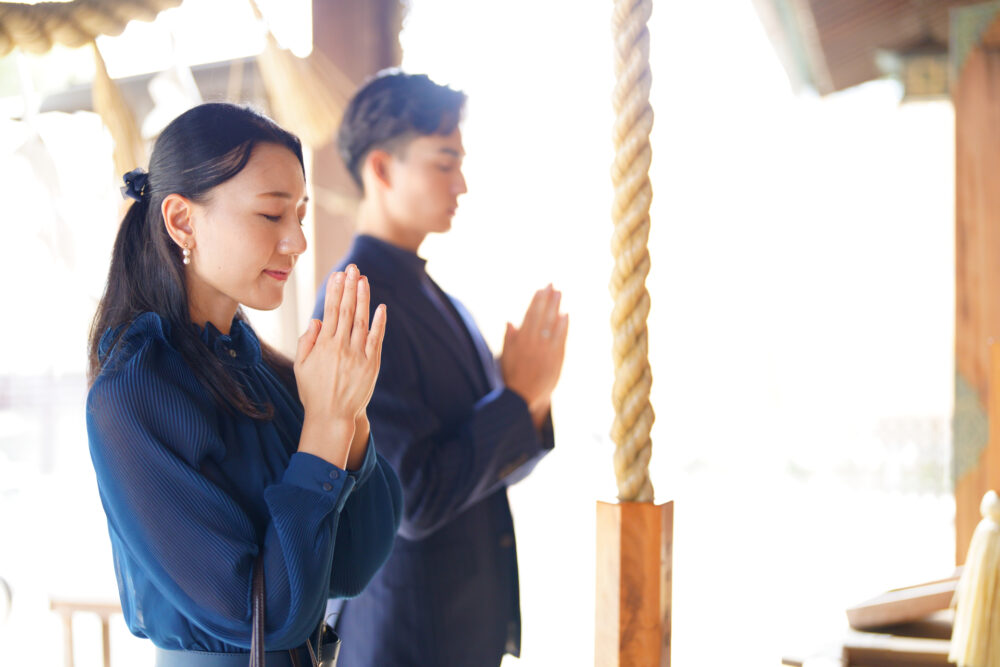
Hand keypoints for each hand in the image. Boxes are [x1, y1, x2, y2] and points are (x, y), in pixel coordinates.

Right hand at [294, 265, 386, 467]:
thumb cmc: (313, 392)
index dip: (335, 291)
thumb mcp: (301, 366)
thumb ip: (307, 341)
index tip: (338, 275)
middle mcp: (341, 347)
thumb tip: (316, 320)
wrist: (332, 417)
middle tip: (352, 268)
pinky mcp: (371, 364)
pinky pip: (376, 339)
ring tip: (364, 280)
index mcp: (323, 345)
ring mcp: (358, 355)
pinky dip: (380, 323)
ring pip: (362, 320)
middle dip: (350, 286)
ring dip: (363, 298)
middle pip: (347, 310)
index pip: (330, 311)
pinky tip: (381, 307)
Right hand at [500, 285, 568, 427]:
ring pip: (552, 323)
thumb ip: (509, 339)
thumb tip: (510, 321)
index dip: (536, 301)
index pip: (529, 315)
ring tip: (559, 293)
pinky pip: (560, 338)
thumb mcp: (506, 357)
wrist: (523, 398)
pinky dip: (563, 325)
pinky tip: (566, 314)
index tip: (541, 289)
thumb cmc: (512, 377)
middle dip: (547, 299)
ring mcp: (546, 350)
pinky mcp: (556, 358)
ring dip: (556, 307)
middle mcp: (533, 343)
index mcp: (520, 341)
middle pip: (542, 315)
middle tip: (552, 284)